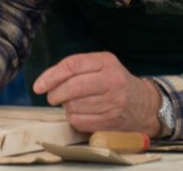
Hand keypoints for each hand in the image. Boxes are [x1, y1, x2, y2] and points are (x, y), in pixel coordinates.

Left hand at [33, 52, 160, 134]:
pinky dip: (74, 119)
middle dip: (55, 94)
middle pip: (72, 87)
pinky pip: (80, 121)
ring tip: (72, 103)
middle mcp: (112, 80)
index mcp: (106, 62)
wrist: (144, 104)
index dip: (51, 76)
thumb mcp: (102, 65)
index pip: (72, 65)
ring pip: (74, 106)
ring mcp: (113, 102)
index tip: (38, 86)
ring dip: (66, 107)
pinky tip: (80, 113)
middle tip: (51, 97)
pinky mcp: (111, 121)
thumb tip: (46, 80)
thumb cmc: (115, 82)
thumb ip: (77, 68)